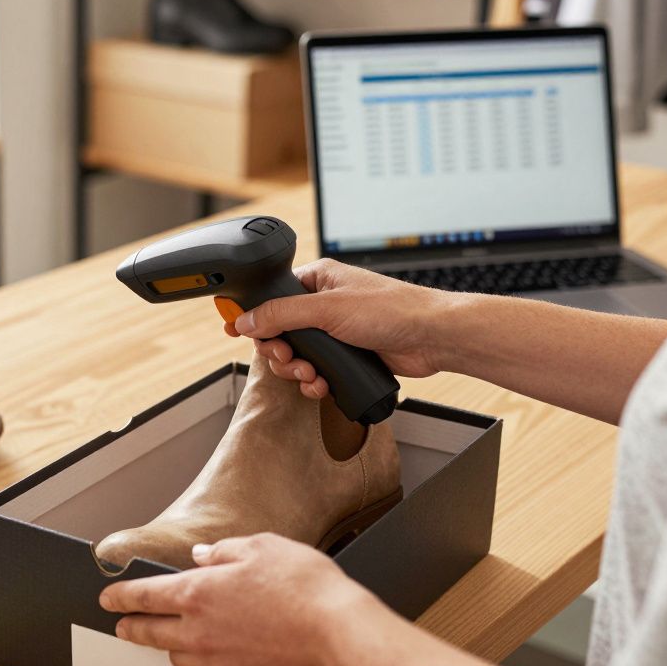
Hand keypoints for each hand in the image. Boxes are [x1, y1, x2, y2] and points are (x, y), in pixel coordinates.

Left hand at [97, 533, 384, 665]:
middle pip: (150, 633)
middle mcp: (200, 631)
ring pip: (177, 657)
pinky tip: (212, 655)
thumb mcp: (261, 547)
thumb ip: (224, 551)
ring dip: (168, 646)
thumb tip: (203, 556)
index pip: (144, 595)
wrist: (338, 634)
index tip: (108, 598)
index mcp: (198, 592)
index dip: (120, 596)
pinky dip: (203, 663)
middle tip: (122, 625)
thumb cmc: (305, 588)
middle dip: (131, 627)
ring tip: (169, 639)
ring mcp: (218, 661)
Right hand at [225, 259, 456, 398]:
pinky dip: (315, 382)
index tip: (234, 330)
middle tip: (289, 360)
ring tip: (311, 375)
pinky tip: (323, 385)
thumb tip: (247, 319)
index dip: (253, 316)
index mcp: (317, 280)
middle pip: (279, 331)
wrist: (432, 338)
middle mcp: (324, 304)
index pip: (272, 297)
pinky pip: (316, 372)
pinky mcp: (347, 356)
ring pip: (297, 356)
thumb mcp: (327, 309)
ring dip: (298, 370)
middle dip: (280, 351)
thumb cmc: (393, 309)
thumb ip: (282, 314)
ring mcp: (335, 332)